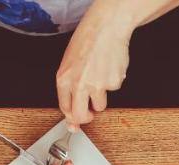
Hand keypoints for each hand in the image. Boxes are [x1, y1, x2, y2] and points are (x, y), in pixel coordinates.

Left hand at [56, 0, 140, 128]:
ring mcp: (97, 85)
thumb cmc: (87, 40)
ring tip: (100, 76)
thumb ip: (70, 87)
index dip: (72, 117)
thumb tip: (72, 111)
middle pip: (81, 116)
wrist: (106, 28)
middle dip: (86, 118)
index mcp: (64, 78)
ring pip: (100, 105)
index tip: (75, 121)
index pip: (65, 108)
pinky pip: (113, 90)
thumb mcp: (70, 63)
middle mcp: (79, 84)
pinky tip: (109, 67)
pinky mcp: (114, 83)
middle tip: (90, 112)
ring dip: (101, 96)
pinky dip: (112, 81)